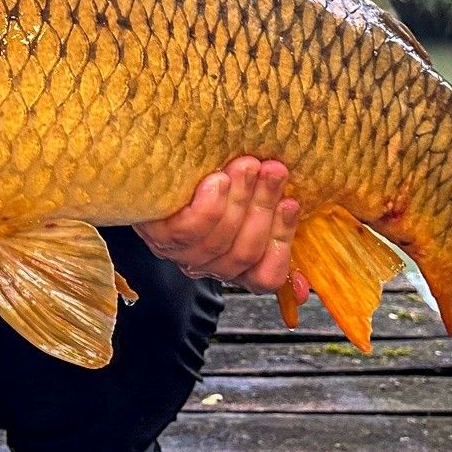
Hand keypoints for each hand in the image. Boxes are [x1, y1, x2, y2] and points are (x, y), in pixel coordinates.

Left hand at [136, 156, 307, 299]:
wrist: (148, 163)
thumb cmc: (204, 180)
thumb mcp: (245, 198)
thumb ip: (275, 221)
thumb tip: (302, 288)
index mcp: (234, 262)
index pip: (266, 275)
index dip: (282, 242)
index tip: (292, 202)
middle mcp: (207, 264)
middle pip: (244, 252)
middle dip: (264, 207)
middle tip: (274, 169)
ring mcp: (180, 252)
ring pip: (219, 241)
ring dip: (240, 199)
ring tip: (247, 166)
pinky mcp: (156, 235)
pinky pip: (188, 231)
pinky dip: (208, 206)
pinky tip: (216, 180)